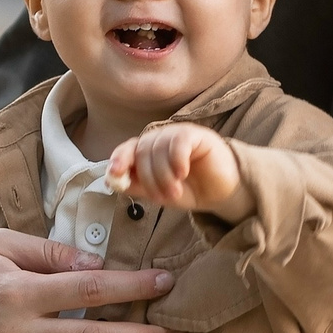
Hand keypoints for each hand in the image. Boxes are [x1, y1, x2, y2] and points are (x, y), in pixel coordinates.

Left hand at [108, 124, 249, 221]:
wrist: (221, 193)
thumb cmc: (189, 190)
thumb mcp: (158, 193)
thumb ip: (135, 185)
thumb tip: (111, 180)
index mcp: (147, 150)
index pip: (127, 148)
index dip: (119, 159)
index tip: (115, 173)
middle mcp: (160, 138)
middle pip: (142, 151)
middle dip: (149, 178)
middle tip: (163, 198)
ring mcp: (177, 134)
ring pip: (159, 149)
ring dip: (164, 176)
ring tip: (175, 192)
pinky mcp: (196, 134)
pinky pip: (179, 142)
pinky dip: (176, 160)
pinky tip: (183, 173)